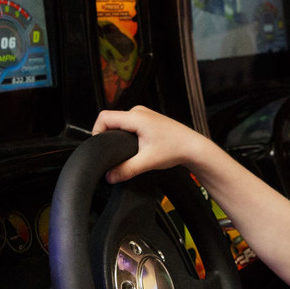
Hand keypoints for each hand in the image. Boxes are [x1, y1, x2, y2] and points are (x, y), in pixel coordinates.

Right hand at [92, 106, 210, 183]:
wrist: (193, 147)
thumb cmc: (175, 149)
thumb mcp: (147, 162)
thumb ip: (126, 169)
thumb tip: (110, 176)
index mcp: (136, 117)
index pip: (104, 117)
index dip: (96, 131)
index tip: (100, 146)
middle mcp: (138, 112)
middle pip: (110, 119)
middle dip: (107, 135)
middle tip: (111, 152)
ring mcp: (143, 114)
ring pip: (119, 122)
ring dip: (117, 135)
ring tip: (123, 149)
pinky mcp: (147, 119)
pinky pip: (128, 124)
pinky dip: (125, 134)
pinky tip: (132, 146)